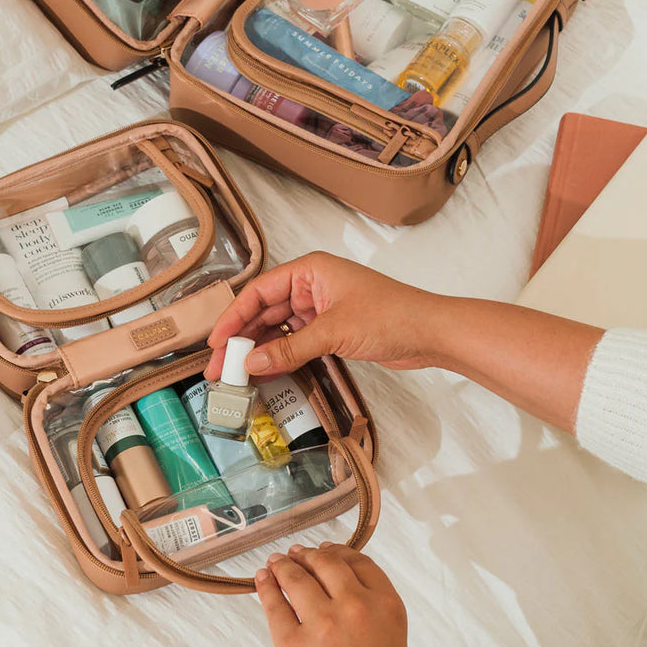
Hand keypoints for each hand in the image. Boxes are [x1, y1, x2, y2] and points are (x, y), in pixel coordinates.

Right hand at [205, 251, 446, 380]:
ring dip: (258, 351)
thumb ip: (291, 349)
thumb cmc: (391, 315)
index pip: (260, 291)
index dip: (234, 316)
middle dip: (241, 339)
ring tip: (236, 376)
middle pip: (265, 312)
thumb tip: (252, 362)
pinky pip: (295, 342)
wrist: (430, 333)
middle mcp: (311, 285)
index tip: (216, 341)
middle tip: (220, 368)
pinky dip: (280, 357)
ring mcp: (320, 308)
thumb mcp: (334, 332)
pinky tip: (264, 373)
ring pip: (278, 330)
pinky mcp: (330, 329)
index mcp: (310, 270)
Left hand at [256, 543, 407, 646]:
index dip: (340, 551)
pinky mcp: (294, 645)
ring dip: (283, 565)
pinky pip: (275, 605)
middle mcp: (356, 607)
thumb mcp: (389, 636)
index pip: (359, 563)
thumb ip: (371, 603)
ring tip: (276, 563)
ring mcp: (323, 623)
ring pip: (297, 578)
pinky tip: (262, 579)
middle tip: (297, 552)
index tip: (328, 549)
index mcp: (386, 606)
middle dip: (308, 555)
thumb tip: (338, 572)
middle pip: (327, 564)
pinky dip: (266, 587)